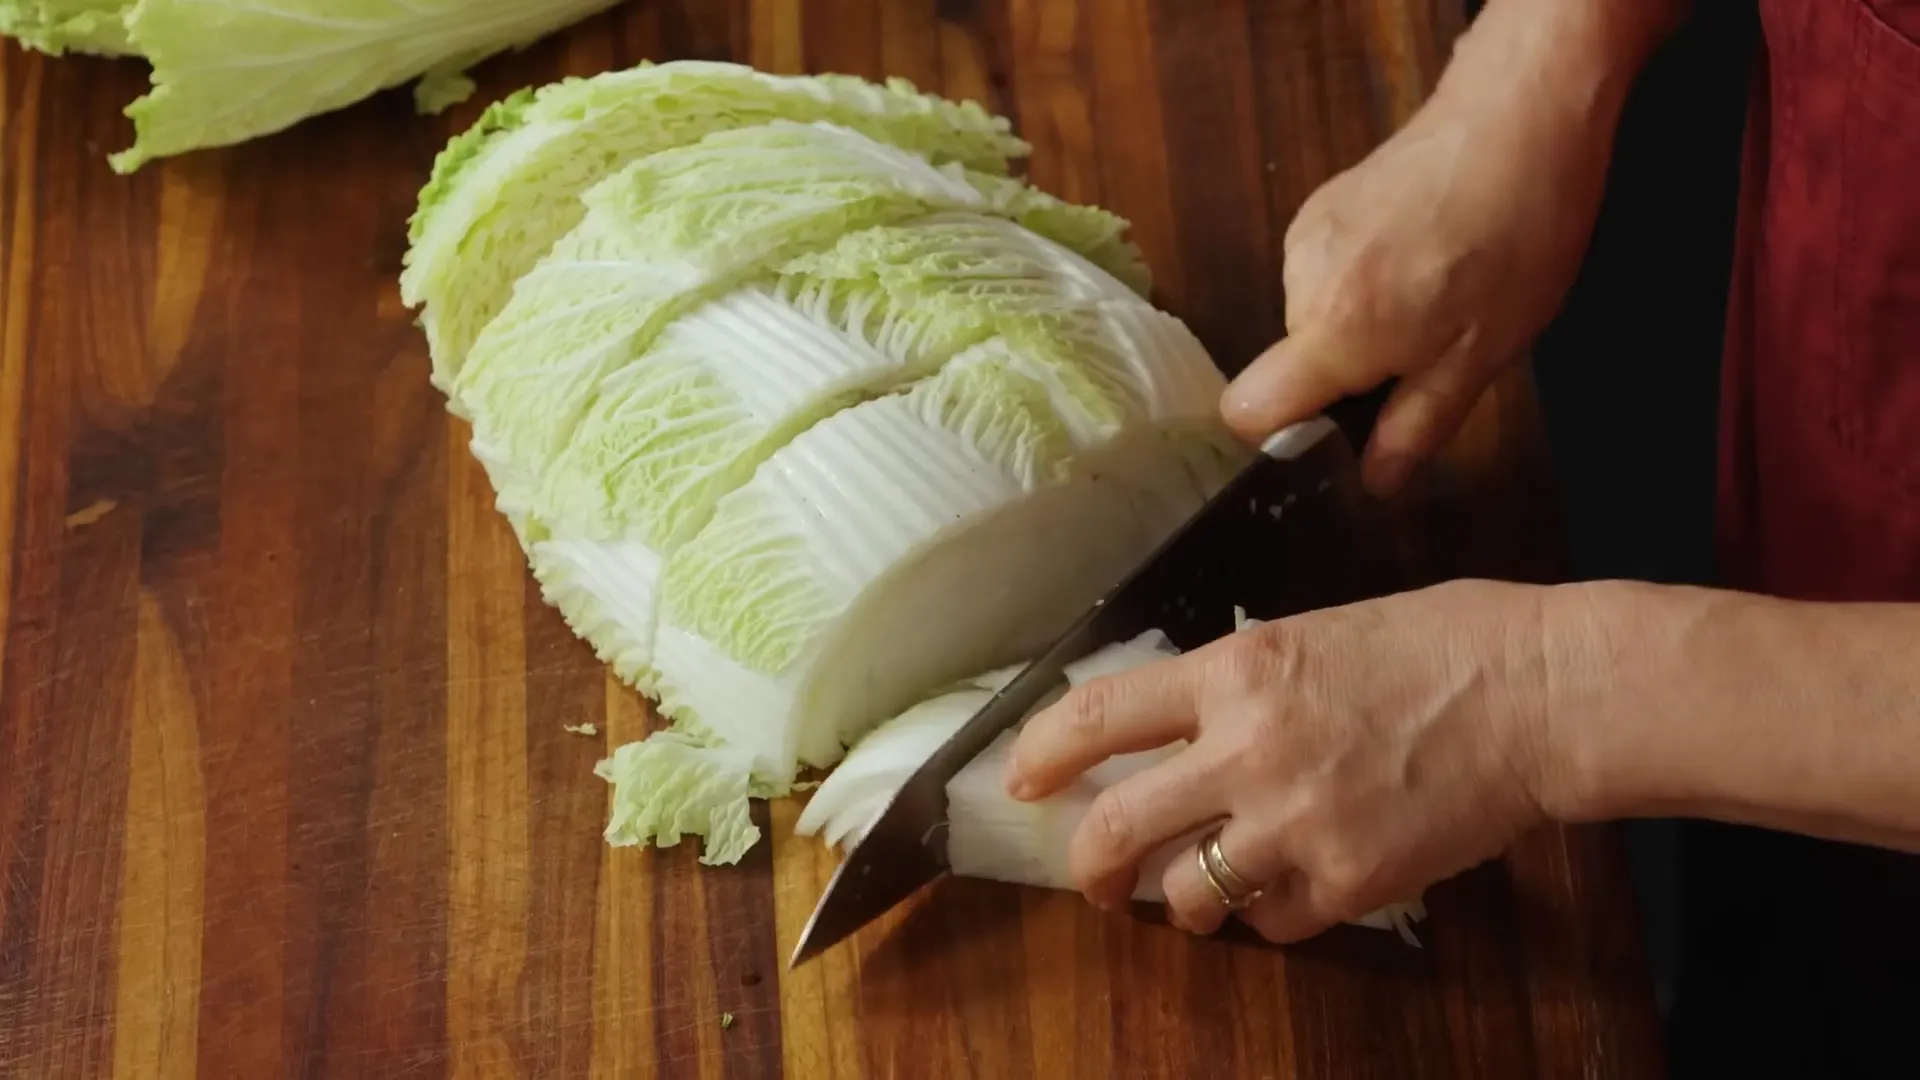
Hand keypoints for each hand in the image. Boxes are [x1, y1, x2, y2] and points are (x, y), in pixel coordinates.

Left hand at [1002, 580, 1575, 941]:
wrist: (1539, 694)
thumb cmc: (1442, 643)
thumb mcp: (1316, 633)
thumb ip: (1242, 683)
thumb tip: (1186, 724)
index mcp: (1237, 671)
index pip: (1099, 715)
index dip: (1042, 754)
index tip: (1021, 780)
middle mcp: (1248, 750)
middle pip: (1119, 829)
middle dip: (1090, 867)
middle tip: (1093, 878)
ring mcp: (1296, 823)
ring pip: (1189, 896)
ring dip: (1184, 902)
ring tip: (1200, 894)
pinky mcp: (1349, 881)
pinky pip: (1275, 923)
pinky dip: (1271, 915)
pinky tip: (1292, 889)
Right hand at [1222, 24, 1623, 495]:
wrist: (1521, 115)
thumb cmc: (1517, 235)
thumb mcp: (1482, 356)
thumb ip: (1417, 426)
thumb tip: (1375, 484)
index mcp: (1336, 329)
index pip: (1248, 409)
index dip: (1281, 437)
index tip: (1334, 436)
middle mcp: (1302, 282)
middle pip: (1291, 368)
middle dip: (1349, 376)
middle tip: (1429, 351)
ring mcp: (1306, 238)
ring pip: (1312, 322)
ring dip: (1362, 327)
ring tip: (1436, 296)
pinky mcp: (1319, 208)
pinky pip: (1324, 277)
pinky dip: (1363, 284)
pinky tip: (1422, 260)